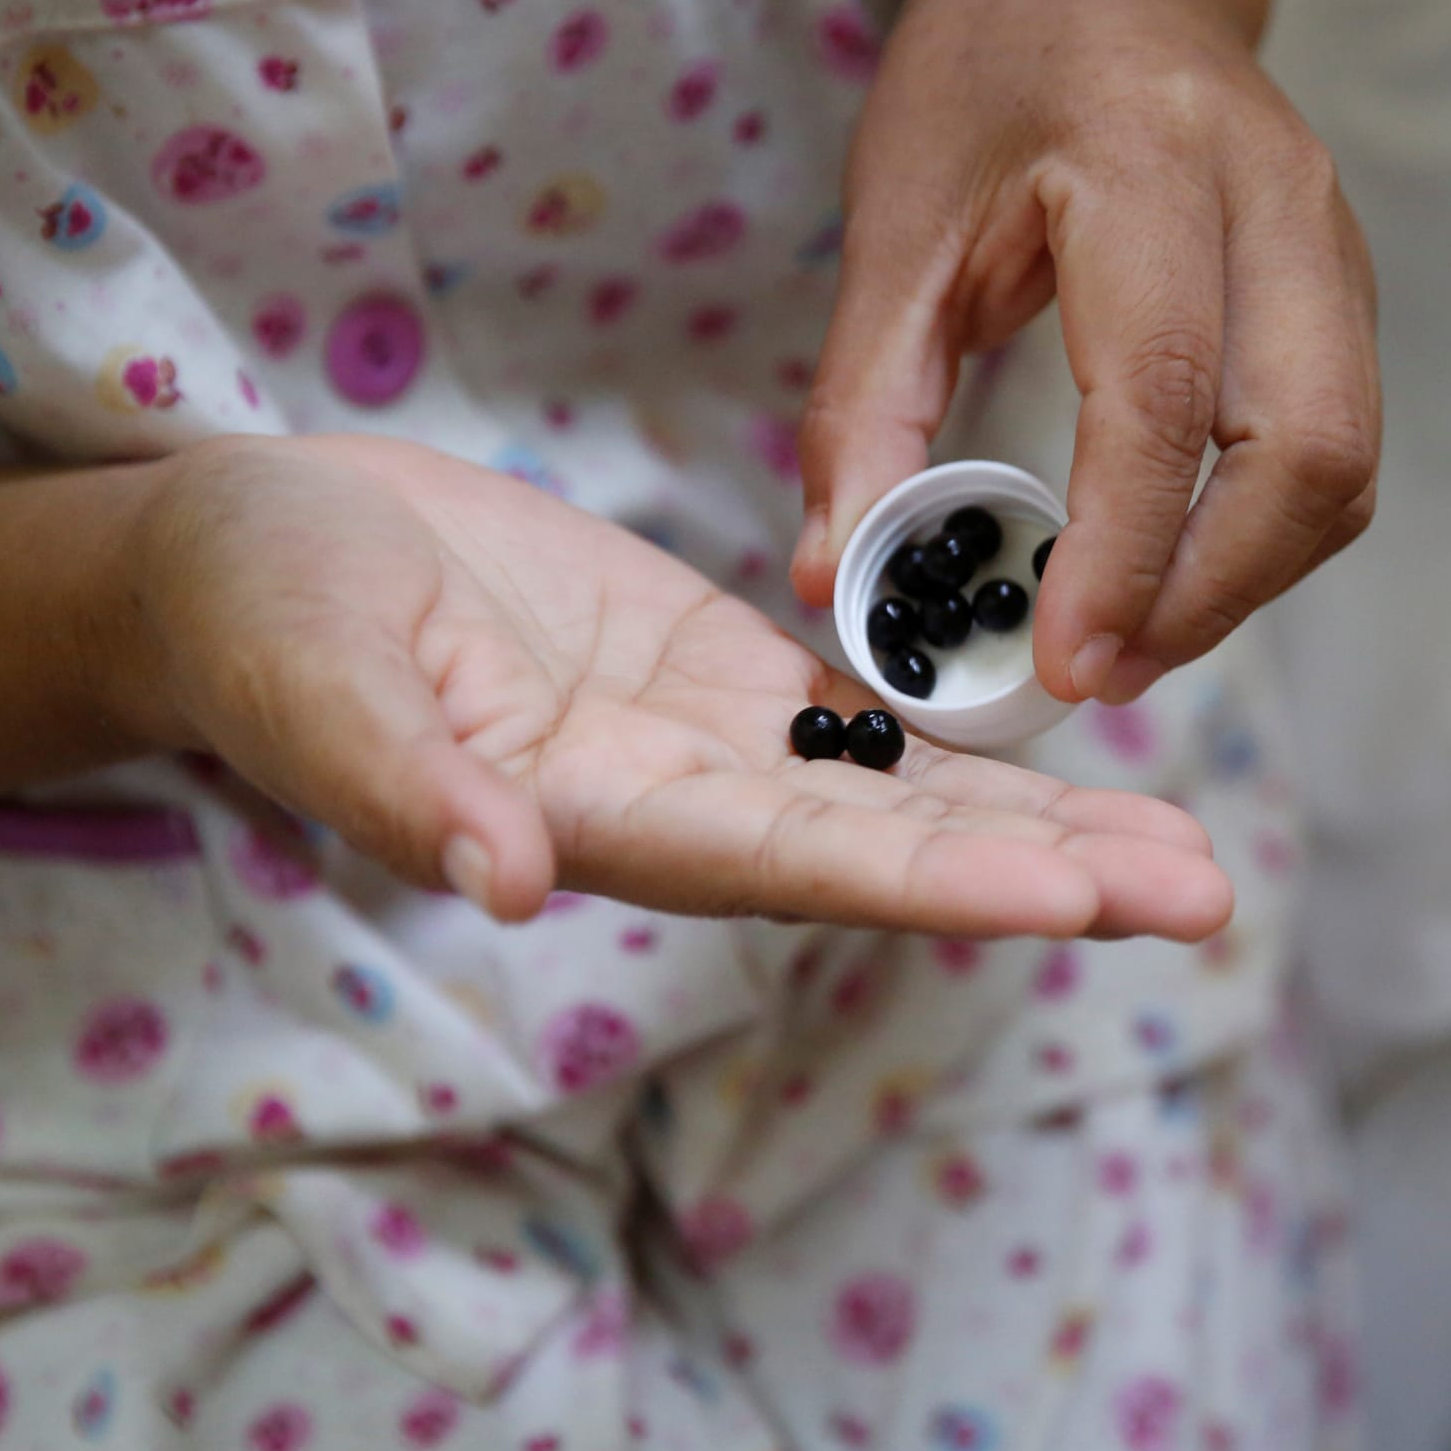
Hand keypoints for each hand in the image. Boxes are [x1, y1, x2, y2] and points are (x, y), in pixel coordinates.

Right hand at [117, 435, 1230, 938]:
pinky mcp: (712, 670)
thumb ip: (401, 783)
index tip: (1070, 900)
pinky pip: (863, 711)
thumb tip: (502, 878)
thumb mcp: (305, 679)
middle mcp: (675, 803)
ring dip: (1040, 819)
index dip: (930, 881)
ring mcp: (702, 742)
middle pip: (886, 851)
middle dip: (1042, 875)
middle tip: (1202, 896)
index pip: (790, 865)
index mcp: (592, 818)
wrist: (248, 550)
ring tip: (1183, 848)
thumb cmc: (252, 611)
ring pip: (898, 792)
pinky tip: (1075, 737)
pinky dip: (969, 731)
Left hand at [790, 0, 1379, 706]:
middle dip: (1212, 591)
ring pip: (1342, 462)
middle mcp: (1276, 196)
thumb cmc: (989, 71)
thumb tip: (834, 572)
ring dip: (1246, 580)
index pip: (1165, 389)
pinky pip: (1337, 445)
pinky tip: (1172, 572)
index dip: (1124, 547)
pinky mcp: (1348, 291)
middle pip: (1307, 445)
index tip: (1067, 660)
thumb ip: (864, 401)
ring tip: (1129, 642)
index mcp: (1149, 156)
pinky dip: (1264, 535)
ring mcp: (1335, 243)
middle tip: (1102, 673)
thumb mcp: (895, 218)